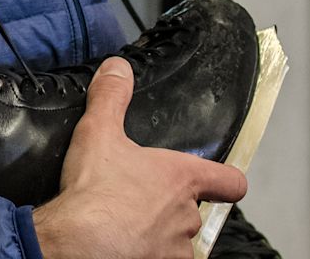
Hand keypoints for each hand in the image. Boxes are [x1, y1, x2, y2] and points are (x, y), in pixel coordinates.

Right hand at [31, 57, 247, 258]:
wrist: (79, 244)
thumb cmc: (95, 192)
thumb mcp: (97, 132)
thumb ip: (110, 97)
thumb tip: (117, 68)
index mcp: (181, 179)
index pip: (230, 182)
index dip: (225, 181)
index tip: (217, 182)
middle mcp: (187, 216)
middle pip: (193, 211)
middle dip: (169, 207)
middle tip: (137, 199)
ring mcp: (176, 249)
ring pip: (177, 242)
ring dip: (159, 235)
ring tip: (126, 225)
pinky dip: (145, 253)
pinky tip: (121, 247)